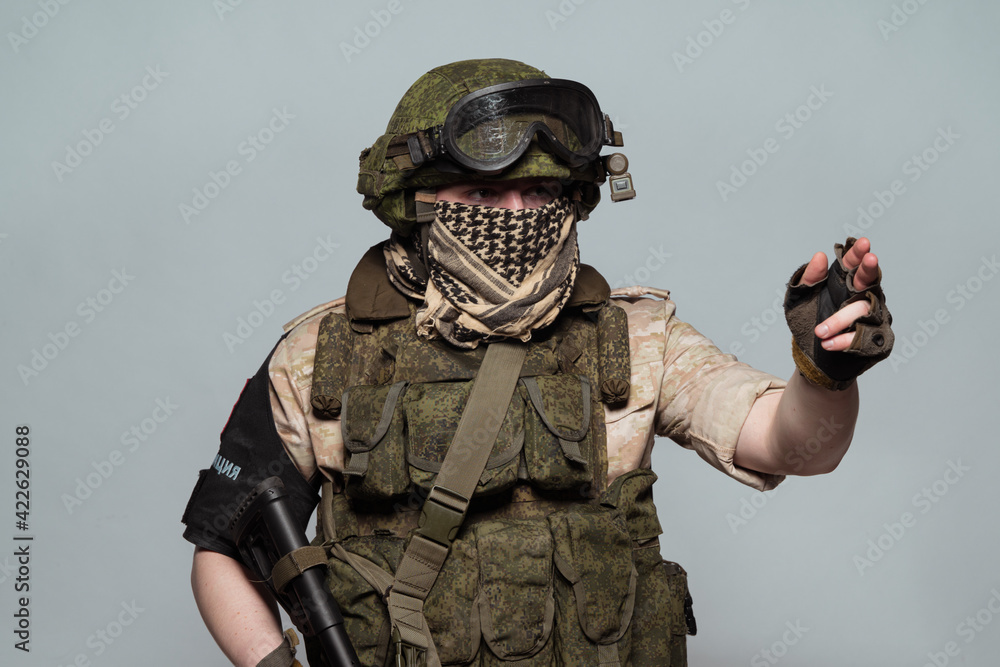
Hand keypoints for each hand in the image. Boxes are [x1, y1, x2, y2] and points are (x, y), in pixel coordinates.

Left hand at [797, 237, 878, 351]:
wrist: (809, 357)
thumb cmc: (807, 323)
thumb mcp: (799, 300)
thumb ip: (808, 279)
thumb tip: (819, 256)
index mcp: (844, 283)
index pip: (854, 264)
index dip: (858, 254)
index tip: (863, 242)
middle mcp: (862, 297)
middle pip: (870, 281)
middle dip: (870, 270)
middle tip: (870, 259)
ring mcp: (872, 318)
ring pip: (865, 310)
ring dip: (840, 319)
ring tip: (819, 331)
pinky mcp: (876, 339)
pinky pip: (865, 336)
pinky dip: (845, 340)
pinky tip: (828, 344)